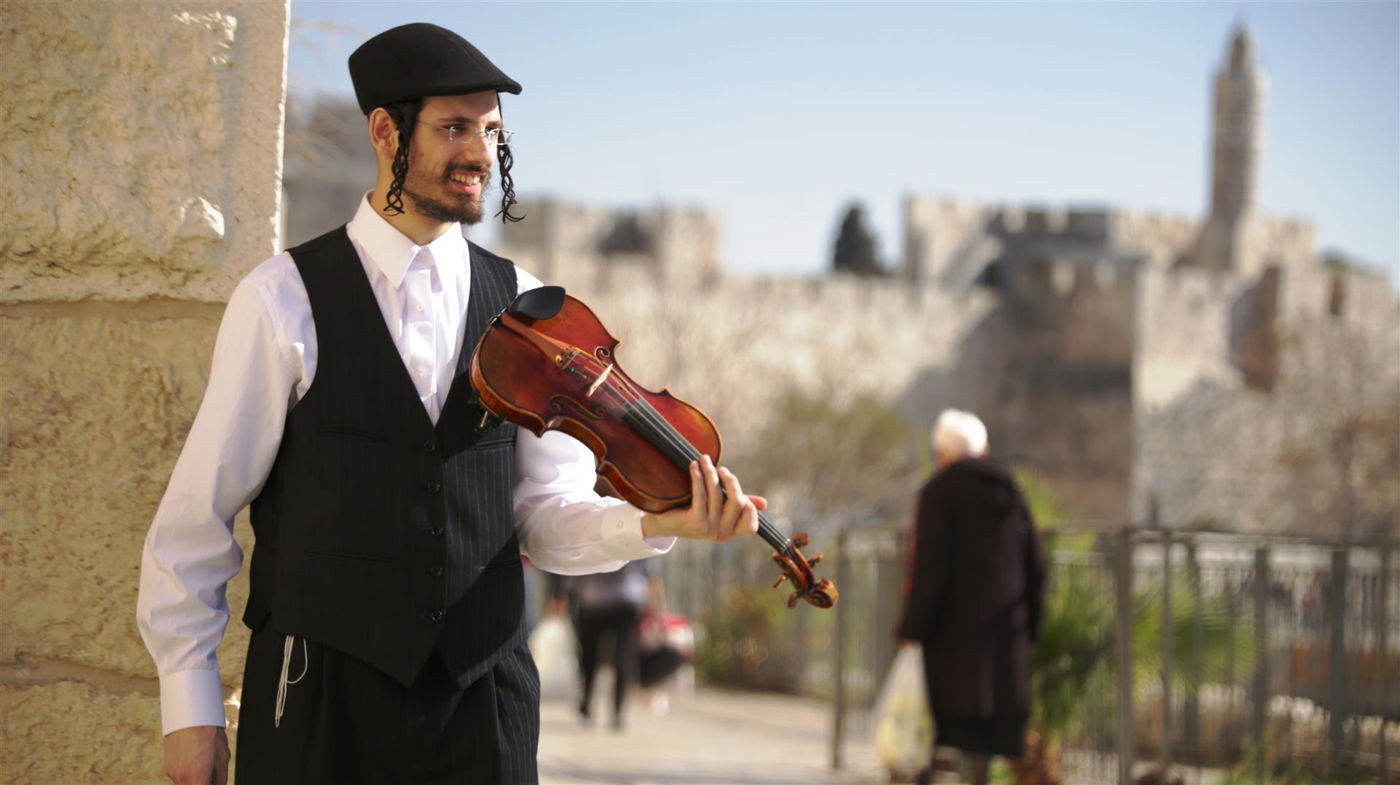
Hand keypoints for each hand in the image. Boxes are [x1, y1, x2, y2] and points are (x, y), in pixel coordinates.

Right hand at [163, 725, 228, 784]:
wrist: (189, 715)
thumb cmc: (208, 734)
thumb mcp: (223, 757)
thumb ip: (220, 780)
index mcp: (197, 776)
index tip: (213, 781)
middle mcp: (181, 777)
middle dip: (203, 783)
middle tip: (210, 770)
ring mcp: (172, 773)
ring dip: (195, 780)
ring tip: (203, 761)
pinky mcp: (166, 768)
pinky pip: (179, 777)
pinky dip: (187, 773)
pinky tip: (193, 758)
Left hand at [641, 455, 764, 541]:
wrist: (661, 522)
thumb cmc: (692, 512)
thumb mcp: (718, 508)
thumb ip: (739, 505)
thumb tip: (764, 504)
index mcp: (730, 533)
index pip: (751, 524)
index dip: (749, 505)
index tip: (734, 487)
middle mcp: (722, 535)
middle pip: (738, 502)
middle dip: (731, 481)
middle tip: (721, 468)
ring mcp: (709, 530)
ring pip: (718, 493)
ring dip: (710, 471)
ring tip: (704, 459)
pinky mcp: (695, 522)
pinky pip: (701, 493)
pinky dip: (698, 475)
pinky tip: (694, 466)